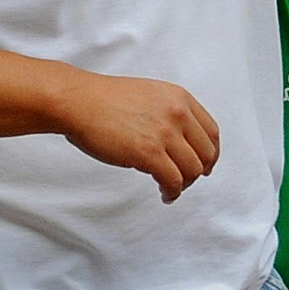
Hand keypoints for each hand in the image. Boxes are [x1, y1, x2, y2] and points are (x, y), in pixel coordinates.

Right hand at [58, 72, 220, 199]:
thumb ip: (169, 113)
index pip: (211, 131)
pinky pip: (174, 180)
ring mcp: (164, 133)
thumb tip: (181, 141)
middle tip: (186, 180)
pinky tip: (165, 194)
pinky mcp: (149, 152)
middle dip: (199, 171)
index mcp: (179, 98)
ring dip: (184, 184)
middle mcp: (177, 113)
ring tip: (171, 188)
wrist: (77, 101)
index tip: (206, 164)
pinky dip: (173, 192)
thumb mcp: (149, 95)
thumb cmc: (103, 100)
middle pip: (206, 153)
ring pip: (193, 170)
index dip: (211, 153)